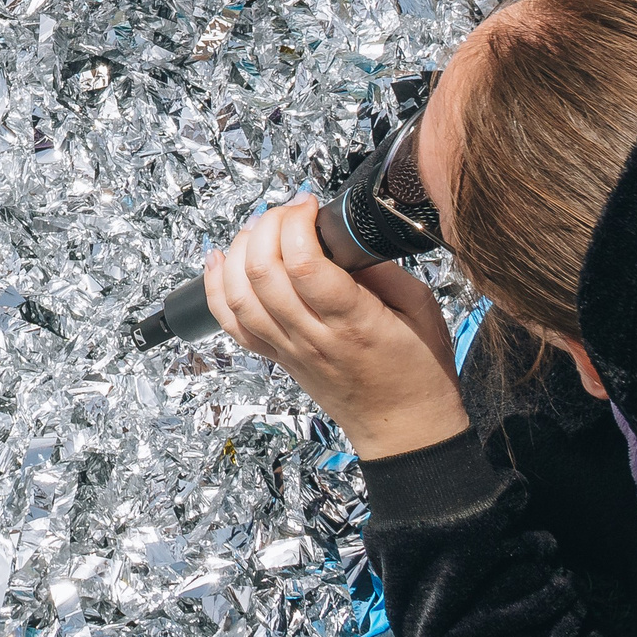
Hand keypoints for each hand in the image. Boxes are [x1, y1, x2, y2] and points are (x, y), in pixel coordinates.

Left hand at [202, 195, 467, 459]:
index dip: (297, 222)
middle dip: (267, 226)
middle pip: (261, 271)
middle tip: (288, 212)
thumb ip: (381, 270)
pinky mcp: (277, 358)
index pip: (303, 263)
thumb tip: (343, 237)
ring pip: (238, 294)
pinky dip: (215, 287)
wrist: (406, 432)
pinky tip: (218, 259)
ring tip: (261, 229)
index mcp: (353, 322)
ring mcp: (288, 349)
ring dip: (239, 250)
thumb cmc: (420, 373)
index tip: (310, 205)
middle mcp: (313, 336)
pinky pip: (231, 323)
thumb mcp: (421, 309)